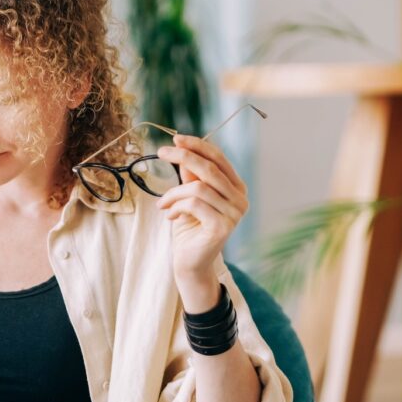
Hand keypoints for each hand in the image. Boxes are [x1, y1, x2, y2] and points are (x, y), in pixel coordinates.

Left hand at [155, 134, 248, 301]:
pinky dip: (176, 207)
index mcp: (236, 188)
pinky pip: (194, 204)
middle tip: (161, 152)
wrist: (190, 262)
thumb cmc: (190, 227)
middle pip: (210, 168)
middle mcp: (241, 199)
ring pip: (198, 187)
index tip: (176, 139)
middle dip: (183, 157)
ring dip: (174, 193)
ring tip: (163, 204)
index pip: (219, 158)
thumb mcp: (189, 196)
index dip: (197, 145)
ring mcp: (235, 214)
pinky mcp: (223, 227)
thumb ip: (191, 175)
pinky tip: (169, 216)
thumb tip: (182, 149)